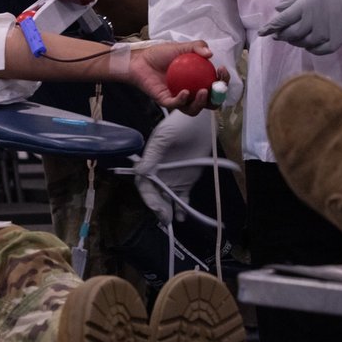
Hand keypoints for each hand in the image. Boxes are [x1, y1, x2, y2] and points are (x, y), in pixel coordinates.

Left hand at [130, 41, 227, 111]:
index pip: (216, 85)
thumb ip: (197, 47)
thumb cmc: (161, 54)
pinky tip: (185, 92)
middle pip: (210, 102)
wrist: (141, 59)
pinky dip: (182, 100)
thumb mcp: (182, 47)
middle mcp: (191, 92)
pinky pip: (176, 105)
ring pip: (194, 109)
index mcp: (198, 80)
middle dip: (217, 98)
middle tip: (215, 87)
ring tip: (202, 92)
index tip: (221, 70)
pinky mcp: (166, 101)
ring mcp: (179, 99)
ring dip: (201, 103)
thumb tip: (210, 54)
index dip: (223, 81)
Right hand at [133, 109, 213, 224]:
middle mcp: (158, 173)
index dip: (148, 198)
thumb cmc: (179, 126)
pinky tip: (182, 216)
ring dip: (168, 210)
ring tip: (173, 219)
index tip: (156, 207)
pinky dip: (182, 207)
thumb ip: (152, 155)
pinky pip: (182, 197)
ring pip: (166, 199)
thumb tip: (141, 172)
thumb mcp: (163, 138)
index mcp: (149, 163)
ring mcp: (172, 178)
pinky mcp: (186, 181)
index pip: (144, 185)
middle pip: (154, 195)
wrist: (200, 122)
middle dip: (158, 208)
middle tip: (166, 218)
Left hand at [258, 0, 341, 54]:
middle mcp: (316, 19)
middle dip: (282, 35)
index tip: (262, 32)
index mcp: (308, 3)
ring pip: (305, 43)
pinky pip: (322, 50)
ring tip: (294, 36)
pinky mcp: (341, 37)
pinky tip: (310, 43)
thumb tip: (278, 9)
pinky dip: (313, 49)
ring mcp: (329, 30)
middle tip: (278, 34)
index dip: (271, 27)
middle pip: (292, 34)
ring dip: (296, 41)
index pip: (283, 20)